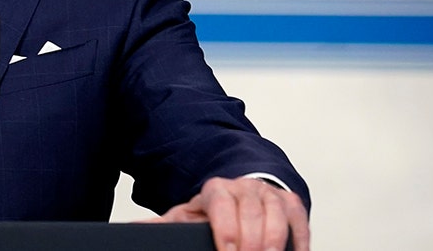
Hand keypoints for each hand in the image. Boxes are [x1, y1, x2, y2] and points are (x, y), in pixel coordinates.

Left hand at [153, 177, 308, 250]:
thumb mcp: (188, 214)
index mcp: (217, 190)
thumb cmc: (215, 208)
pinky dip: (298, 241)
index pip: (223, 209)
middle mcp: (245, 188)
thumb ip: (163, 224)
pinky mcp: (291, 203)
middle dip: (252, 245)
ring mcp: (270, 194)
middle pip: (252, 217)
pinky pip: (298, 222)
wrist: (242, 189)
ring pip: (277, 217)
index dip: (227, 233)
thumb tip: (133, 230)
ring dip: (275, 243)